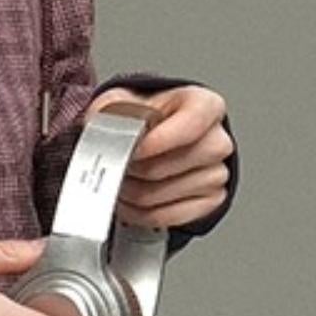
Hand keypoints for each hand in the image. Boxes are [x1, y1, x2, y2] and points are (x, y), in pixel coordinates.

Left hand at [88, 84, 232, 227]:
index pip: (188, 126)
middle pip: (165, 166)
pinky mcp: (209, 201)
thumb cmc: (148, 117)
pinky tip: (129, 199)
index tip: (130, 148)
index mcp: (205, 106)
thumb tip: (98, 130)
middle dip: (130, 169)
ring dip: (129, 192)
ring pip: (159, 195)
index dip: (153, 142)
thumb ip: (110, 110)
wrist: (159, 137)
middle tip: (114, 164)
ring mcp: (216, 174)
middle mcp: (217, 140)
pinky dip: (138, 212)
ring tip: (120, 179)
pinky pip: (164, 216)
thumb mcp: (124, 99)